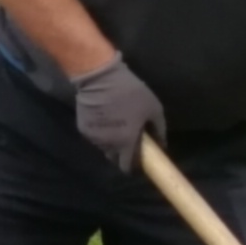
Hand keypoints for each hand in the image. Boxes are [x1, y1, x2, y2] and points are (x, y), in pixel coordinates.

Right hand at [68, 58, 165, 173]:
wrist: (100, 77)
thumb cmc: (130, 92)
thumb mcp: (153, 107)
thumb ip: (159, 129)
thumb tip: (162, 144)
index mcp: (126, 142)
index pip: (126, 167)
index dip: (133, 166)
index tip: (137, 160)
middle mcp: (108, 145)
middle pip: (114, 158)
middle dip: (122, 153)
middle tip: (128, 139)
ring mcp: (93, 137)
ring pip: (104, 147)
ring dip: (111, 142)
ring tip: (115, 126)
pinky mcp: (83, 128)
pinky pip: (95, 136)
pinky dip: (100, 132)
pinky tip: (104, 118)